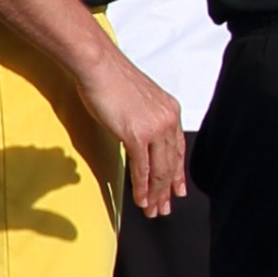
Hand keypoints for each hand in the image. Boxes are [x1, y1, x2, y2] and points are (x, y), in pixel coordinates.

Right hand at [81, 50, 184, 217]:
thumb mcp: (138, 101)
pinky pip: (143, 168)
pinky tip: (142, 200)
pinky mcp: (136, 134)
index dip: (178, 173)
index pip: (178, 149)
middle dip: (167, 190)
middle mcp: (168, 120)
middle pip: (171, 163)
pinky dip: (143, 187)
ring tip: (153, 211)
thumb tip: (140, 137)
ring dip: (156, 194)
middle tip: (165, 209)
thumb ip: (144, 120)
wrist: (99, 66)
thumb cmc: (111, 80)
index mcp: (170, 111)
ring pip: (160, 169)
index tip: (178, 190)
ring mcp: (154, 128)